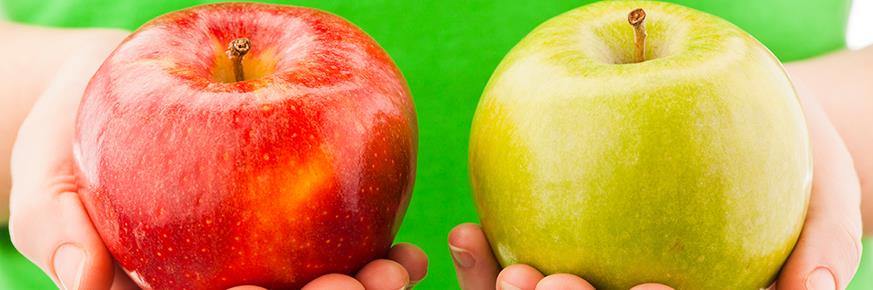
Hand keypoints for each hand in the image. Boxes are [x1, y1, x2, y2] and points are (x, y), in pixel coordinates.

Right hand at [6, 30, 427, 289]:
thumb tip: (84, 282)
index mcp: (177, 288)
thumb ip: (63, 236)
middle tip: (351, 289)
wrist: (104, 98)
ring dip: (364, 286)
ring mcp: (268, 252)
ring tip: (394, 273)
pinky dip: (379, 247)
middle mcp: (229, 279)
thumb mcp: (49, 192)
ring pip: (322, 282)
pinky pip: (345, 237)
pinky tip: (408, 249)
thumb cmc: (66, 152)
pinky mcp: (299, 212)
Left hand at [449, 91, 861, 289]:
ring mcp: (585, 279)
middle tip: (556, 286)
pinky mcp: (547, 243)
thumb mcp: (827, 195)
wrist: (745, 126)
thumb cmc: (797, 166)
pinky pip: (505, 264)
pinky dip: (482, 260)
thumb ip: (826, 246)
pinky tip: (467, 233)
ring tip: (506, 269)